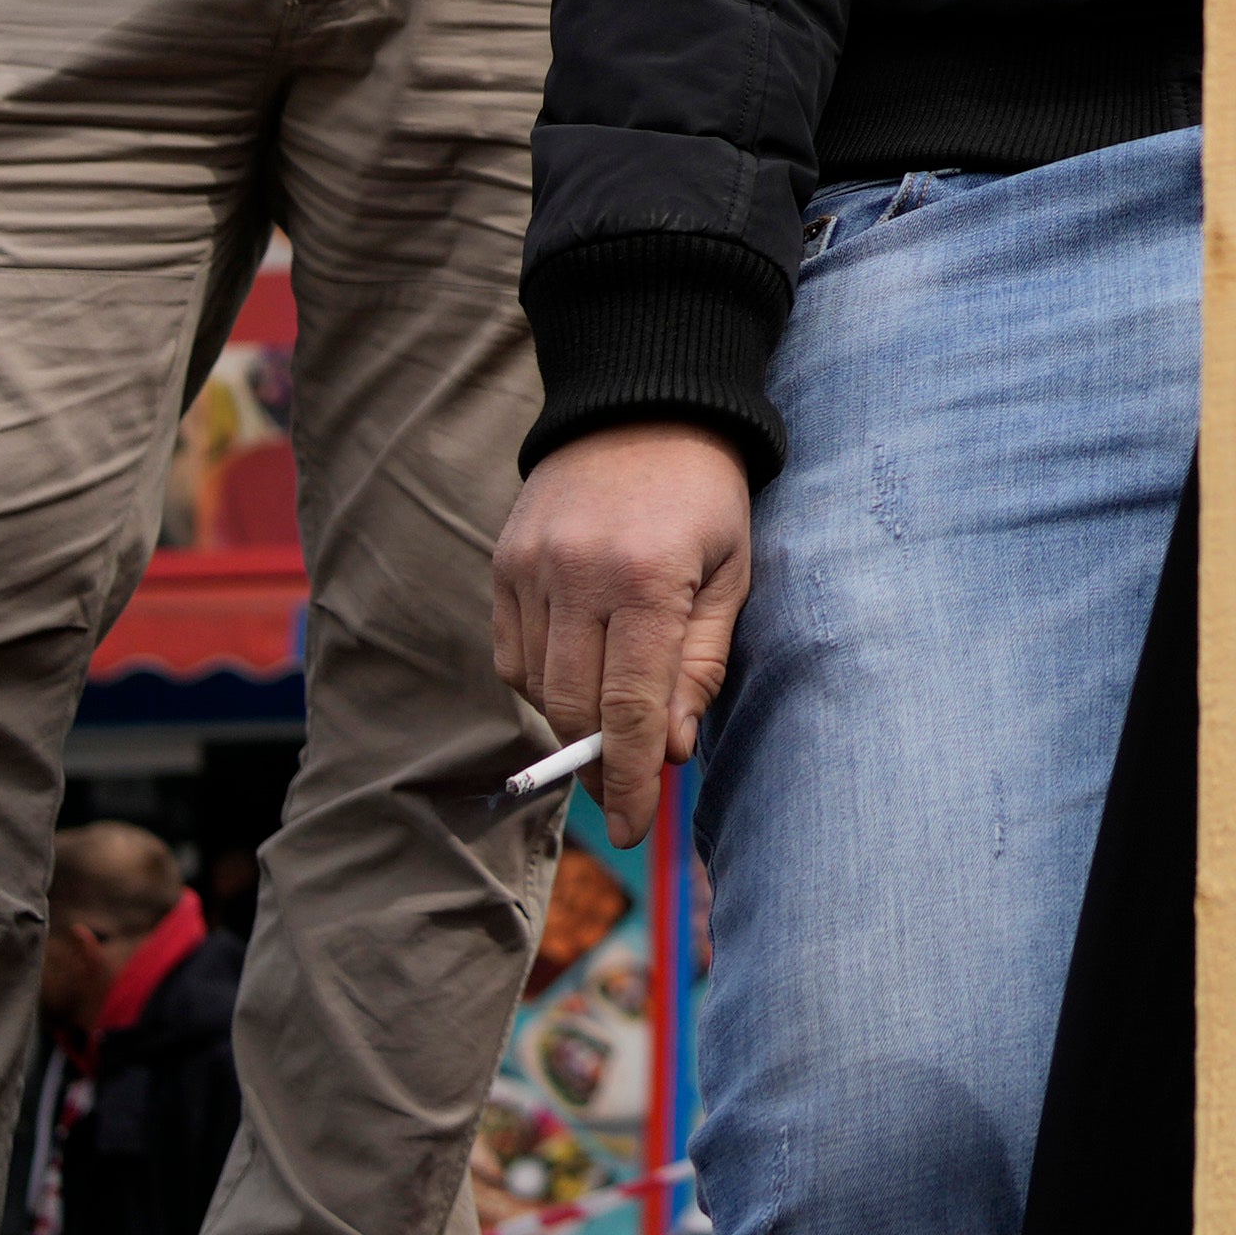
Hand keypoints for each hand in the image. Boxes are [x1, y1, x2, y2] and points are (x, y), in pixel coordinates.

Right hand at [489, 423, 752, 849]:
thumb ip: (700, 666)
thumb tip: (669, 753)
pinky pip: (512, 654)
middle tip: (629, 784)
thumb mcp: (732, 575)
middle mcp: (578, 576)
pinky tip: (578, 674)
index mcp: (647, 580)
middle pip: (575, 708)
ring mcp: (531, 568)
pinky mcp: (503, 562)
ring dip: (573, 722)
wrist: (644, 404)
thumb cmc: (706, 498)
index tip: (632, 830)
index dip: (630, 780)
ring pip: (537, 688)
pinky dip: (540, 681)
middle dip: (602, 760)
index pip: (631, 709)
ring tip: (612, 722)